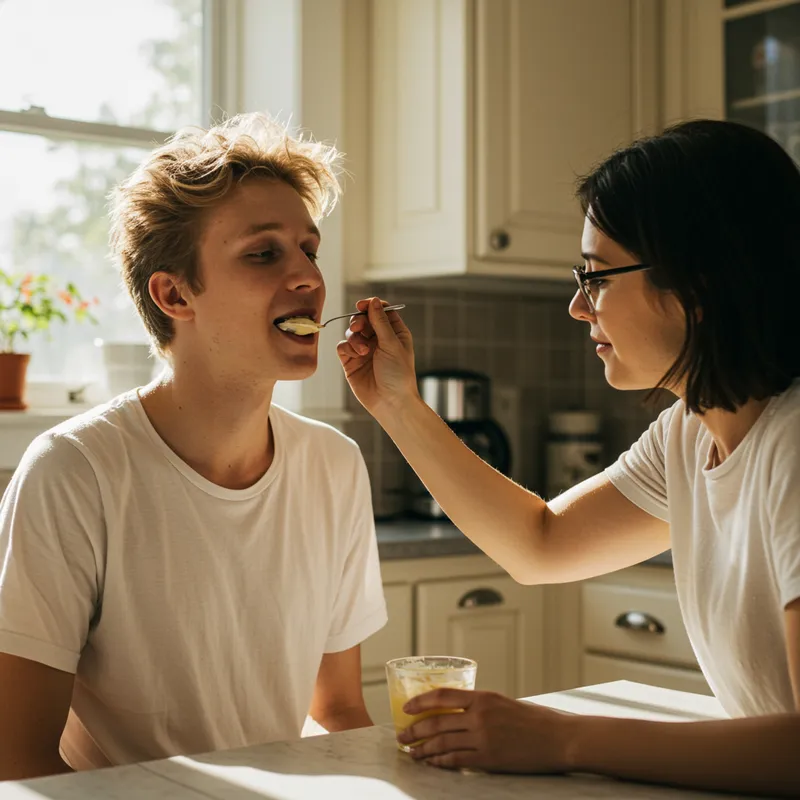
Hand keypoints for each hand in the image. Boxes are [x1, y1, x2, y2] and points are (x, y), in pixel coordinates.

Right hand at [336, 297, 418, 417]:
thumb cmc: (398, 374)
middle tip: (358, 327)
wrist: (390, 402)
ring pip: (351, 333)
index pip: (381, 311)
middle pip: (363, 319)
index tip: (362, 305)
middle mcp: (379, 340)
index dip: (371, 306)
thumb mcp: (392, 344)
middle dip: (359, 321)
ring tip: (363, 351)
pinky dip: (347, 348)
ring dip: (354, 338)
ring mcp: (364, 351)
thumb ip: (380, 322)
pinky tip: (355, 356)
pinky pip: (343, 347)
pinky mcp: (351, 362)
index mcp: (394, 333)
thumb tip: (373, 301)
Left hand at [396, 688, 575, 772]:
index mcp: (483, 697)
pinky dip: (440, 761)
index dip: (420, 702)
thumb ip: (480, 707)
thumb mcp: (504, 703)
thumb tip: (458, 713)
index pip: (442, 696)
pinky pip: (457, 760)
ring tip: (412, 752)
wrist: (559, 738)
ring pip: (443, 742)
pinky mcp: (490, 759)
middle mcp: (480, 716)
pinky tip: (432, 763)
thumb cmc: (535, 719)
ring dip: (423, 748)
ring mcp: (484, 738)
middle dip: (415, 730)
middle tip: (401, 735)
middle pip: (437, 721)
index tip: (406, 708)